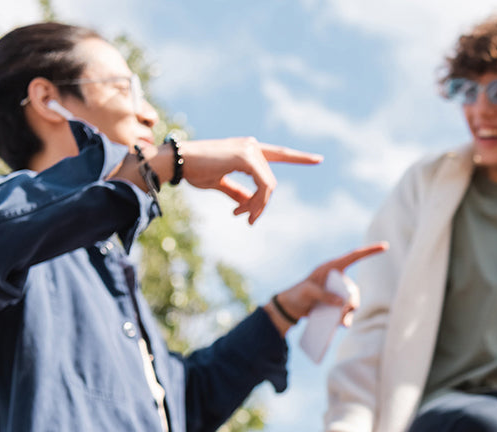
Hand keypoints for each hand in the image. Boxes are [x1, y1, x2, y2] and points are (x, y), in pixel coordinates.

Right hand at [175, 137, 322, 223]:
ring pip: (269, 187)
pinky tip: (242, 212)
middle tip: (248, 220)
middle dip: (261, 205)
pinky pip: (263, 186)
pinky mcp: (246, 157)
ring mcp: (250, 150)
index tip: (318, 159)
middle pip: (271, 183)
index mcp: (248, 150)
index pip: (279, 154)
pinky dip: (257, 202)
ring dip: (258, 207)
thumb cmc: (195, 170)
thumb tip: (250, 205)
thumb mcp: (220, 182)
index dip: (299, 158)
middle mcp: (252, 146)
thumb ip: (238, 192)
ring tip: (244, 217)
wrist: (178, 161)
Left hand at [267, 242, 388, 333]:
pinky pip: (347, 312)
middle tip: (343, 311)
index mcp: (332, 268)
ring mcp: (338, 292)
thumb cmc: (298, 293)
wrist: (291, 307)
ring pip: (352, 302)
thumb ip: (324, 294)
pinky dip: (346, 319)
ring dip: (348, 313)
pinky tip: (342, 324)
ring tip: (339, 322)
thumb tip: (341, 303)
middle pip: (354, 289)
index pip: (354, 256)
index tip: (384, 246)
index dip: (370, 251)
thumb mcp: (307, 291)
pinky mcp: (336, 305)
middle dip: (351, 302)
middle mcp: (338, 279)